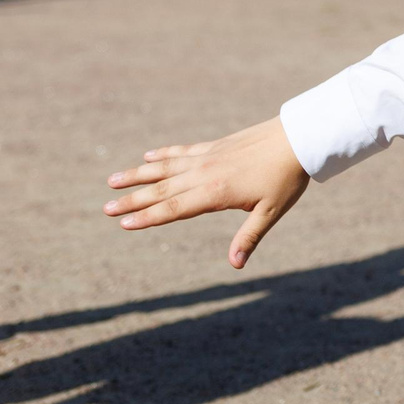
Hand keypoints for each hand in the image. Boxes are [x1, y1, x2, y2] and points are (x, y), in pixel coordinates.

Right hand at [104, 117, 309, 268]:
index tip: (123, 224)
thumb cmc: (286, 178)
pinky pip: (183, 150)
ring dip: (138, 174)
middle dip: (132, 200)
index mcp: (215, 193)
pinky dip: (164, 154)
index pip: (174, 209)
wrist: (298, 137)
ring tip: (112, 180)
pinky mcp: (215, 146)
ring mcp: (208, 157)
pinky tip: (148, 156)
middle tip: (105, 208)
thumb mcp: (271, 212)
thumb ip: (249, 237)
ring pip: (166, 167)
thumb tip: (235, 265)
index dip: (148, 218)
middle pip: (162, 189)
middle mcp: (205, 173)